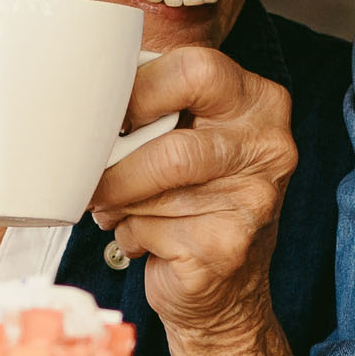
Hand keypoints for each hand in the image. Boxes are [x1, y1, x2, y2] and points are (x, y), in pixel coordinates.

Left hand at [88, 46, 296, 340]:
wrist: (226, 285)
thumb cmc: (193, 191)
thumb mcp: (190, 130)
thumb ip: (158, 101)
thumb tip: (86, 89)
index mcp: (258, 102)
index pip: (196, 70)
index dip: (139, 91)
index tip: (108, 113)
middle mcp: (269, 148)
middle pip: (174, 149)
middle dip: (119, 166)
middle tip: (92, 174)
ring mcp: (254, 201)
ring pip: (155, 193)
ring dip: (118, 202)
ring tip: (117, 205)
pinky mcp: (227, 248)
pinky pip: (151, 231)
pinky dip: (130, 235)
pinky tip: (143, 238)